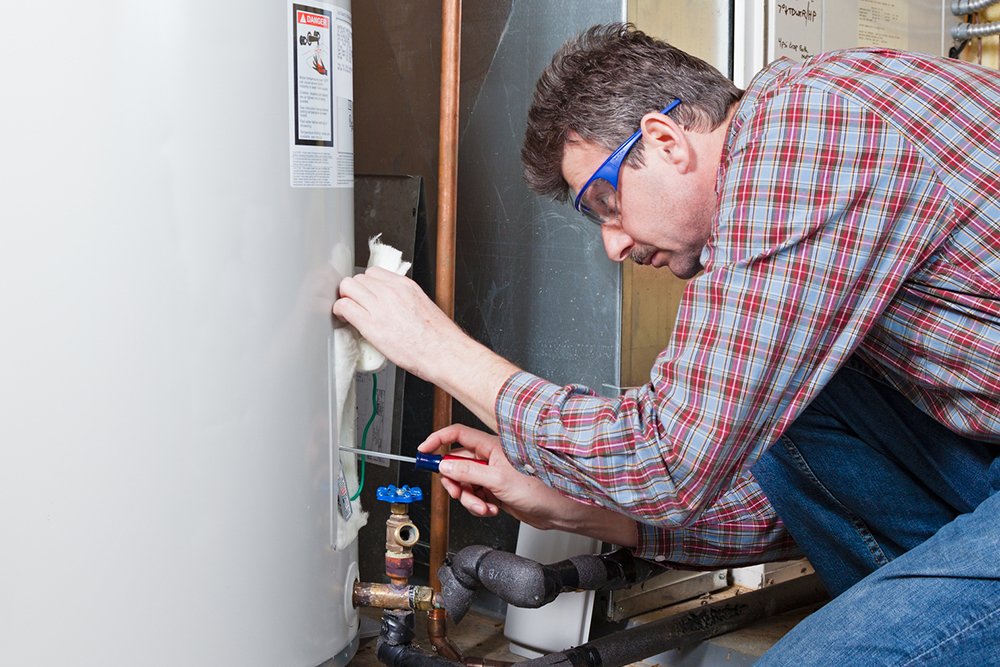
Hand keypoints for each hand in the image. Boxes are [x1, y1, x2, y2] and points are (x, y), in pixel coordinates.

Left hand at [333, 268, 520, 430]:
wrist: (443, 352)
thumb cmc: (438, 337)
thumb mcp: (423, 306)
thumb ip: (404, 300)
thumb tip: (392, 305)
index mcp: (405, 286)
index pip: (374, 273)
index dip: (366, 285)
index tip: (366, 295)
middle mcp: (391, 291)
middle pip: (358, 278)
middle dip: (354, 291)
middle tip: (356, 304)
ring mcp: (380, 305)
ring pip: (348, 287)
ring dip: (345, 298)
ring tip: (349, 311)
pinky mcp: (371, 324)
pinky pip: (344, 306)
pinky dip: (340, 311)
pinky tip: (344, 319)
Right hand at [420, 424, 637, 545]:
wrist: (558, 510)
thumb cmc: (541, 488)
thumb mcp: (497, 479)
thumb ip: (467, 471)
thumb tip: (445, 464)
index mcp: (491, 446)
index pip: (456, 435)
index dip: (437, 440)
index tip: (423, 452)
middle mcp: (490, 458)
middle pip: (456, 464)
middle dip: (455, 482)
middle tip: (459, 493)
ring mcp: (492, 475)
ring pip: (465, 484)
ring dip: (469, 498)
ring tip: (484, 505)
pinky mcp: (496, 491)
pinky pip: (475, 496)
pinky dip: (478, 505)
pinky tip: (491, 508)